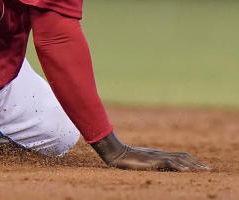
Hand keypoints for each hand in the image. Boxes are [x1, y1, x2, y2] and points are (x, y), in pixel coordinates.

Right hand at [91, 132, 208, 170]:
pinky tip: (186, 171)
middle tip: (209, 169)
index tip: (202, 166)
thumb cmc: (126, 158)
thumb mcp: (142, 160)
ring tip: (203, 170)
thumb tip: (161, 167)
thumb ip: (151, 162)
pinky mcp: (152, 160)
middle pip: (184, 156)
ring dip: (192, 165)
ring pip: (179, 159)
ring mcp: (157, 156)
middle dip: (197, 163)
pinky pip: (168, 162)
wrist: (116, 153)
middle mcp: (160, 153)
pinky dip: (178, 166)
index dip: (192, 160)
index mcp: (159, 153)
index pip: (180, 155)